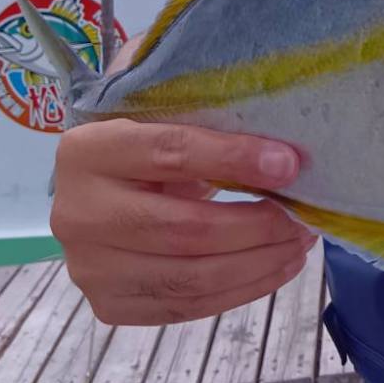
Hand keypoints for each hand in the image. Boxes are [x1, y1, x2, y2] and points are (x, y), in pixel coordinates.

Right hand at [50, 37, 315, 324]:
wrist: (100, 178)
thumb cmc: (145, 127)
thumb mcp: (158, 94)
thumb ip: (194, 83)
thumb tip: (269, 73)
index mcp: (85, 148)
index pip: (169, 153)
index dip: (235, 158)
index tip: (291, 163)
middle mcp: (76, 213)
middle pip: (184, 230)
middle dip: (259, 224)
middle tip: (307, 213)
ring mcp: (88, 267)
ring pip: (190, 279)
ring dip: (260, 263)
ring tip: (301, 240)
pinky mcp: (110, 304)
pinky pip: (186, 308)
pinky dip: (242, 291)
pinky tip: (277, 266)